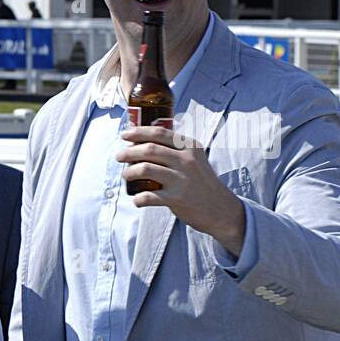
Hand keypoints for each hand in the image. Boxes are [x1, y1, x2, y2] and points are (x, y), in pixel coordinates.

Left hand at [117, 124, 246, 257]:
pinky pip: (148, 196)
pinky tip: (136, 199)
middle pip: (149, 149)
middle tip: (119, 156)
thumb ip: (176, 149)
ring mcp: (181, 179)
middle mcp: (186, 160)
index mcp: (190, 147)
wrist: (220, 208)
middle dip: (128, 152)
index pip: (160, 133)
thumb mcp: (195, 159)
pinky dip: (138, 198)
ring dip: (129, 172)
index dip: (138, 132)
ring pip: (145, 169)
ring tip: (125, 176)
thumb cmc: (201, 182)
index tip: (125, 134)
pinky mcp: (176, 198)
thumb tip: (144, 141)